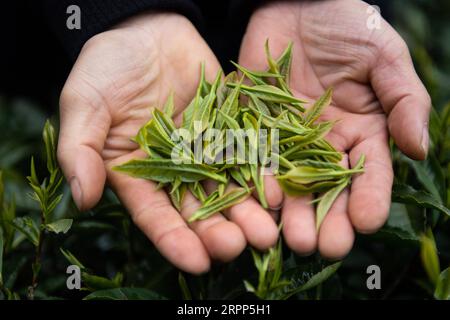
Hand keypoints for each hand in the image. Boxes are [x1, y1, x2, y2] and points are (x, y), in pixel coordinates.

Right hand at [57, 12, 278, 272]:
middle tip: (239, 248)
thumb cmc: (107, 66)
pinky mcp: (230, 129)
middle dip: (218, 231)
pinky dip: (262, 173)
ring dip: (247, 212)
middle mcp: (175, 169)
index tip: (196, 262)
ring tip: (265, 233)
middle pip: (198, 208)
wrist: (147, 29)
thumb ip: (79, 149)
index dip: (175, 240)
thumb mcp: (85, 103)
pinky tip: (277, 191)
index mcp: (137, 173)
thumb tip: (82, 198)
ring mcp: (206, 150)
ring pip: (228, 188)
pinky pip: (248, 154)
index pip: (156, 215)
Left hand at [239, 0, 430, 258]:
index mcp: (360, 133)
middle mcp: (322, 145)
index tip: (366, 222)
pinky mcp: (254, 128)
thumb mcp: (385, 59)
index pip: (368, 173)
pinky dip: (256, 179)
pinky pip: (254, 157)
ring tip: (291, 239)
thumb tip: (418, 148)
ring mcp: (286, 140)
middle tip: (325, 247)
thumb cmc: (348, 27)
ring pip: (290, 183)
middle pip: (326, 189)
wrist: (298, 4)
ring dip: (290, 212)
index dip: (369, 198)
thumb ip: (403, 101)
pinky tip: (259, 202)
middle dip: (327, 219)